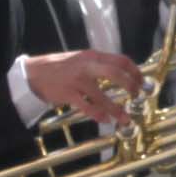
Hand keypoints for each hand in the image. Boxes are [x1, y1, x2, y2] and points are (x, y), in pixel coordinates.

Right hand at [23, 48, 141, 127]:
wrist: (33, 73)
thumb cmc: (59, 67)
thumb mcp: (81, 59)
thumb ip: (98, 64)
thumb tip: (119, 74)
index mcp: (92, 56)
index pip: (120, 60)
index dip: (135, 71)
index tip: (142, 81)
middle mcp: (87, 66)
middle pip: (115, 73)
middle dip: (130, 85)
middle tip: (137, 96)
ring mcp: (77, 80)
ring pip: (102, 96)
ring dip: (116, 109)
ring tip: (125, 118)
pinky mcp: (68, 94)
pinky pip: (87, 106)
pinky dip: (97, 114)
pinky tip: (105, 120)